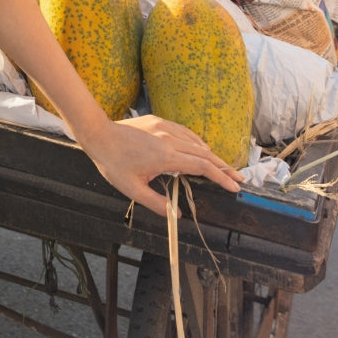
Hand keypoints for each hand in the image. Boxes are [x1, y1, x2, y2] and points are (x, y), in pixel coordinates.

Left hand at [79, 114, 245, 218]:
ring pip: (196, 142)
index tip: (234, 186)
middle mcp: (169, 140)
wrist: (98, 134)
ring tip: (223, 167)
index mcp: (166, 158)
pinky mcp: (159, 121)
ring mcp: (165, 128)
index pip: (202, 167)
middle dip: (224, 168)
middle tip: (239, 179)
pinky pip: (185, 132)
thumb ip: (156, 203)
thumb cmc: (113, 163)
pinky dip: (197, 142)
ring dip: (212, 155)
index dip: (221, 177)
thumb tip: (176, 216)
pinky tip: (201, 150)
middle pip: (205, 154)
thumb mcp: (132, 189)